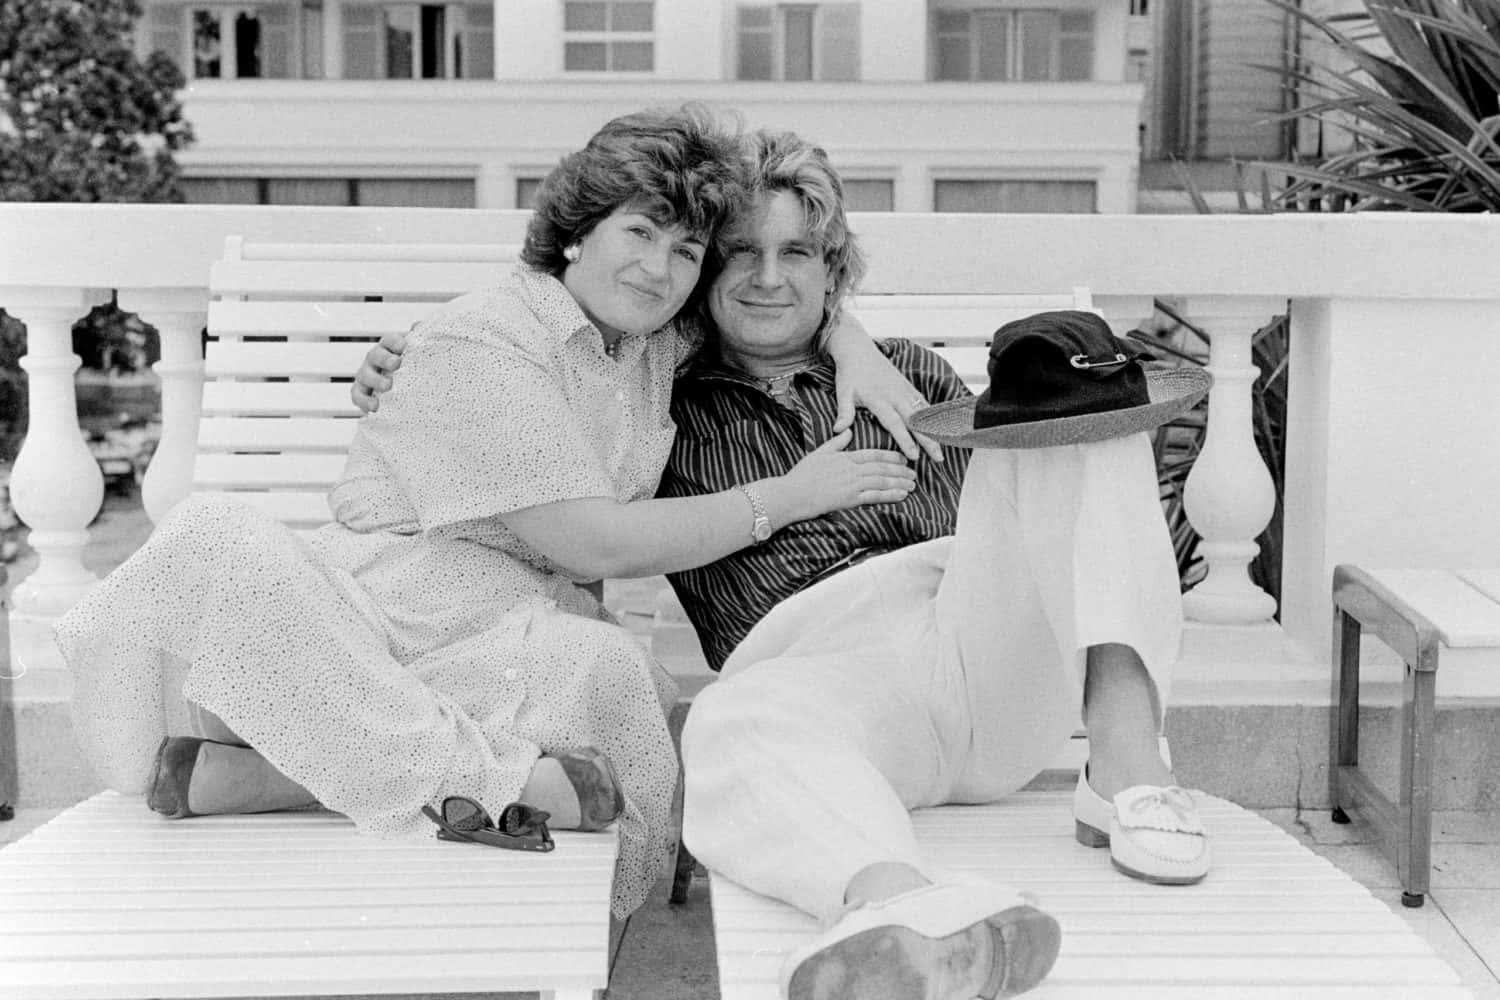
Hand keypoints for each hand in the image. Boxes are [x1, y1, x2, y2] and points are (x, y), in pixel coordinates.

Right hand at [349, 329, 410, 412]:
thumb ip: (418, 342)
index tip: (403, 346)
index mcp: (389, 348)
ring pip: (365, 375)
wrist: (401, 396)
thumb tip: (418, 325)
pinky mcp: (360, 393)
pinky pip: (358, 396)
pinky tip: (376, 407)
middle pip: (375, 355)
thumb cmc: (410, 371)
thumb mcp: (416, 358)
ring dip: (376, 380)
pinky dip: (365, 401)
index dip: (394, 342)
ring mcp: (365, 376)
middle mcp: (374, 359)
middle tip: (396, 364)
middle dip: (385, 359)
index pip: (389, 340)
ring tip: (388, 386)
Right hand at [768, 429, 916, 524]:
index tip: (903, 459)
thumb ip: (836, 443)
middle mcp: (852, 469)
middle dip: (900, 470)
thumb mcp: (819, 453)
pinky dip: (890, 495)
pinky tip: (902, 495)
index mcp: (845, 457)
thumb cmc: (802, 474)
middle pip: (882, 468)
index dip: (891, 457)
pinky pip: (875, 496)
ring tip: (913, 484)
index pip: (874, 455)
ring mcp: (851, 485)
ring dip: (900, 482)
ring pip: (882, 481)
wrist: (792, 493)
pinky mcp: (849, 500)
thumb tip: (847, 431)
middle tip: (914, 473)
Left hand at [824, 313, 944, 463]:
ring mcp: (904, 389)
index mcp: (878, 398)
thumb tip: (838, 431)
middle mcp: (895, 394)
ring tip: (942, 449)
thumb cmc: (850, 374)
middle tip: (938, 458)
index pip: (895, 422)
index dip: (905, 439)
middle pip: (915, 421)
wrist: (858, 350)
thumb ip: (844, 412)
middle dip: (928, 440)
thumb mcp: (843, 392)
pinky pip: (924, 404)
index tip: (914, 456)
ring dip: (934, 431)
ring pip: (923, 414)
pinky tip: (941, 431)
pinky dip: (933, 418)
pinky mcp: (908, 386)